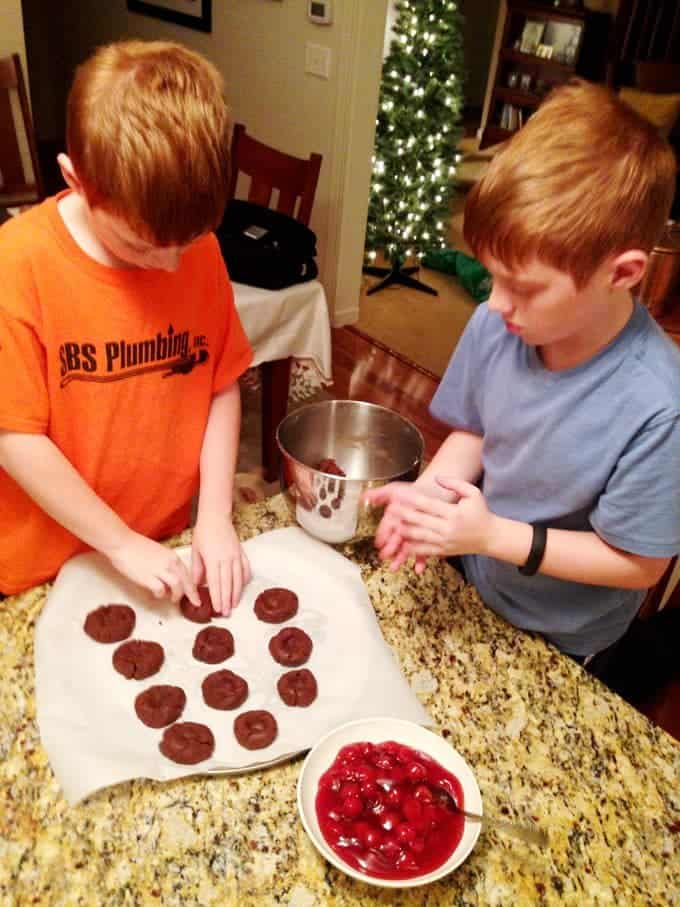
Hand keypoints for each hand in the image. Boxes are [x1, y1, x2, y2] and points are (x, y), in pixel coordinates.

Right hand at [105, 530, 198, 604]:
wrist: (122, 543)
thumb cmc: (136, 546)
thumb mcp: (158, 553)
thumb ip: (166, 564)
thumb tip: (169, 577)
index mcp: (173, 556)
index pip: (188, 574)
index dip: (193, 586)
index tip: (195, 594)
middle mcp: (170, 563)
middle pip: (187, 581)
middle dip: (191, 594)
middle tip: (194, 603)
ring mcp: (160, 570)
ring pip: (177, 586)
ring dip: (177, 595)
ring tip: (172, 600)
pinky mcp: (148, 577)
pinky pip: (160, 590)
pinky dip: (160, 595)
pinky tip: (156, 595)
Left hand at [191, 512, 251, 615]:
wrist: (216, 517)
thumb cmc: (203, 533)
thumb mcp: (196, 551)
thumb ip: (197, 569)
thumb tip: (198, 586)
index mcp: (213, 559)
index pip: (216, 583)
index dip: (217, 597)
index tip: (217, 609)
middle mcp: (226, 559)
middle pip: (228, 584)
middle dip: (227, 600)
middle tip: (226, 613)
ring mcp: (236, 556)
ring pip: (238, 579)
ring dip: (236, 593)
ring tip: (235, 605)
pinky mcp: (241, 553)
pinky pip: (245, 569)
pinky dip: (245, 579)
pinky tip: (243, 587)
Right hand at [364, 480, 454, 572]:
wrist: (433, 493)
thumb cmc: (413, 493)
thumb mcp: (395, 489)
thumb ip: (379, 494)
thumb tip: (364, 497)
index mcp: (394, 517)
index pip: (387, 526)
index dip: (382, 534)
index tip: (378, 542)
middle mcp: (402, 528)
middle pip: (395, 539)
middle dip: (390, 548)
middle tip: (385, 556)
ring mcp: (413, 536)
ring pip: (406, 548)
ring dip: (400, 558)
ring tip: (395, 567)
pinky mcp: (425, 542)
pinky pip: (423, 552)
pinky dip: (420, 561)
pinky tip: (418, 568)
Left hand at [380, 477, 494, 561]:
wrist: (490, 537)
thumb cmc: (481, 513)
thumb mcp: (473, 493)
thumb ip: (455, 483)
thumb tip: (437, 478)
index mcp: (453, 513)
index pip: (428, 504)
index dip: (411, 499)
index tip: (398, 494)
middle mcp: (447, 528)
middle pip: (419, 520)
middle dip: (403, 514)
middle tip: (389, 508)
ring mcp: (444, 541)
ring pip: (418, 536)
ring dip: (403, 530)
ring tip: (392, 524)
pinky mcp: (443, 551)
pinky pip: (423, 550)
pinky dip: (411, 546)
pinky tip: (401, 542)